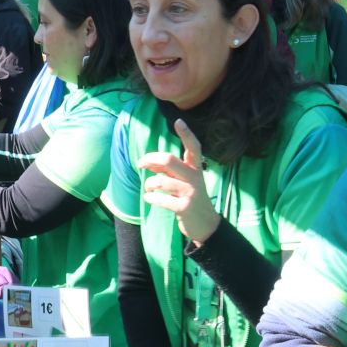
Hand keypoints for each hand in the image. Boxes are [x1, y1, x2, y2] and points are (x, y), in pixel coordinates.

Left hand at [137, 119, 219, 244]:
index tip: (178, 121)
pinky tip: (150, 198)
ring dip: (149, 184)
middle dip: (150, 159)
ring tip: (148, 188)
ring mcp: (190, 192)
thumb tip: (148, 162)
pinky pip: (161, 199)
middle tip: (140, 163)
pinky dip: (150, 197)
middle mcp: (194, 177)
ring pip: (160, 181)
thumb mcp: (183, 181)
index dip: (186, 134)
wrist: (206, 225)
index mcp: (195, 168)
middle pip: (169, 160)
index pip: (193, 147)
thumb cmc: (191, 198)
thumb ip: (168, 170)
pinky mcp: (184, 207)